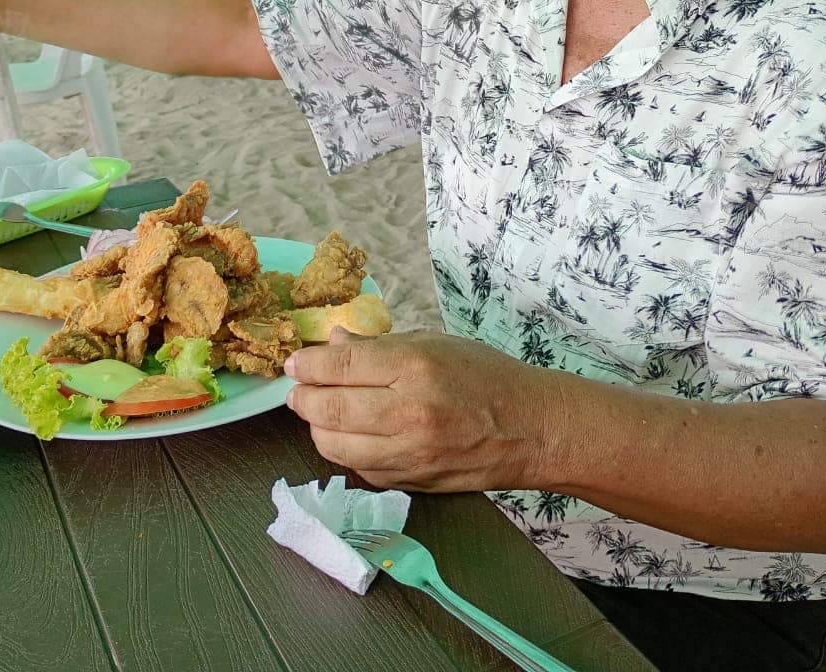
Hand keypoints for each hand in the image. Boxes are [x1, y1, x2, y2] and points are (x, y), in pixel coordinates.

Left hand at [285, 328, 554, 491]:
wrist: (530, 429)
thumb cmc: (485, 375)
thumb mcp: (434, 342)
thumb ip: (379, 346)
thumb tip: (332, 344)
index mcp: (415, 367)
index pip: (341, 366)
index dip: (308, 364)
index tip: (295, 362)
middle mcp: (408, 412)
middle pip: (328, 410)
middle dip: (302, 398)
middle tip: (298, 388)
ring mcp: (409, 454)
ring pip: (334, 447)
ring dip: (316, 428)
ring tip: (318, 411)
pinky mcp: (411, 482)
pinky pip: (359, 469)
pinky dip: (345, 451)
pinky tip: (350, 434)